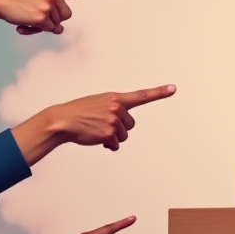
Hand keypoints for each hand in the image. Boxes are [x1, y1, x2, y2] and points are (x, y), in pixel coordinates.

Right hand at [0, 0, 120, 34]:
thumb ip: (54, 11)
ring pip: (57, 26)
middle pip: (67, 16)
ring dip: (42, 26)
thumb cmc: (19, 2)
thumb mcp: (39, 1)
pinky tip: (24, 23)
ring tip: (27, 16)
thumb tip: (60, 30)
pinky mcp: (42, 16)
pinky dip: (35, 31)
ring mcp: (49, 4)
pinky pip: (47, 31)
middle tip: (34, 12)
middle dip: (53, 19)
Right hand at [47, 85, 175, 150]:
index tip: (173, 89)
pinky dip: (108, 145)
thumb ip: (114, 109)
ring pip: (124, 136)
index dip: (159, 92)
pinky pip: (115, 145)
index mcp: (115, 98)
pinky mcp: (108, 134)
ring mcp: (113, 121)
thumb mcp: (99, 103)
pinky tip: (95, 138)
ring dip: (113, 137)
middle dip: (119, 128)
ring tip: (97, 130)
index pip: (141, 95)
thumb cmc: (79, 112)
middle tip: (102, 124)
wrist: (62, 120)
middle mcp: (116, 108)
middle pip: (130, 125)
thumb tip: (123, 128)